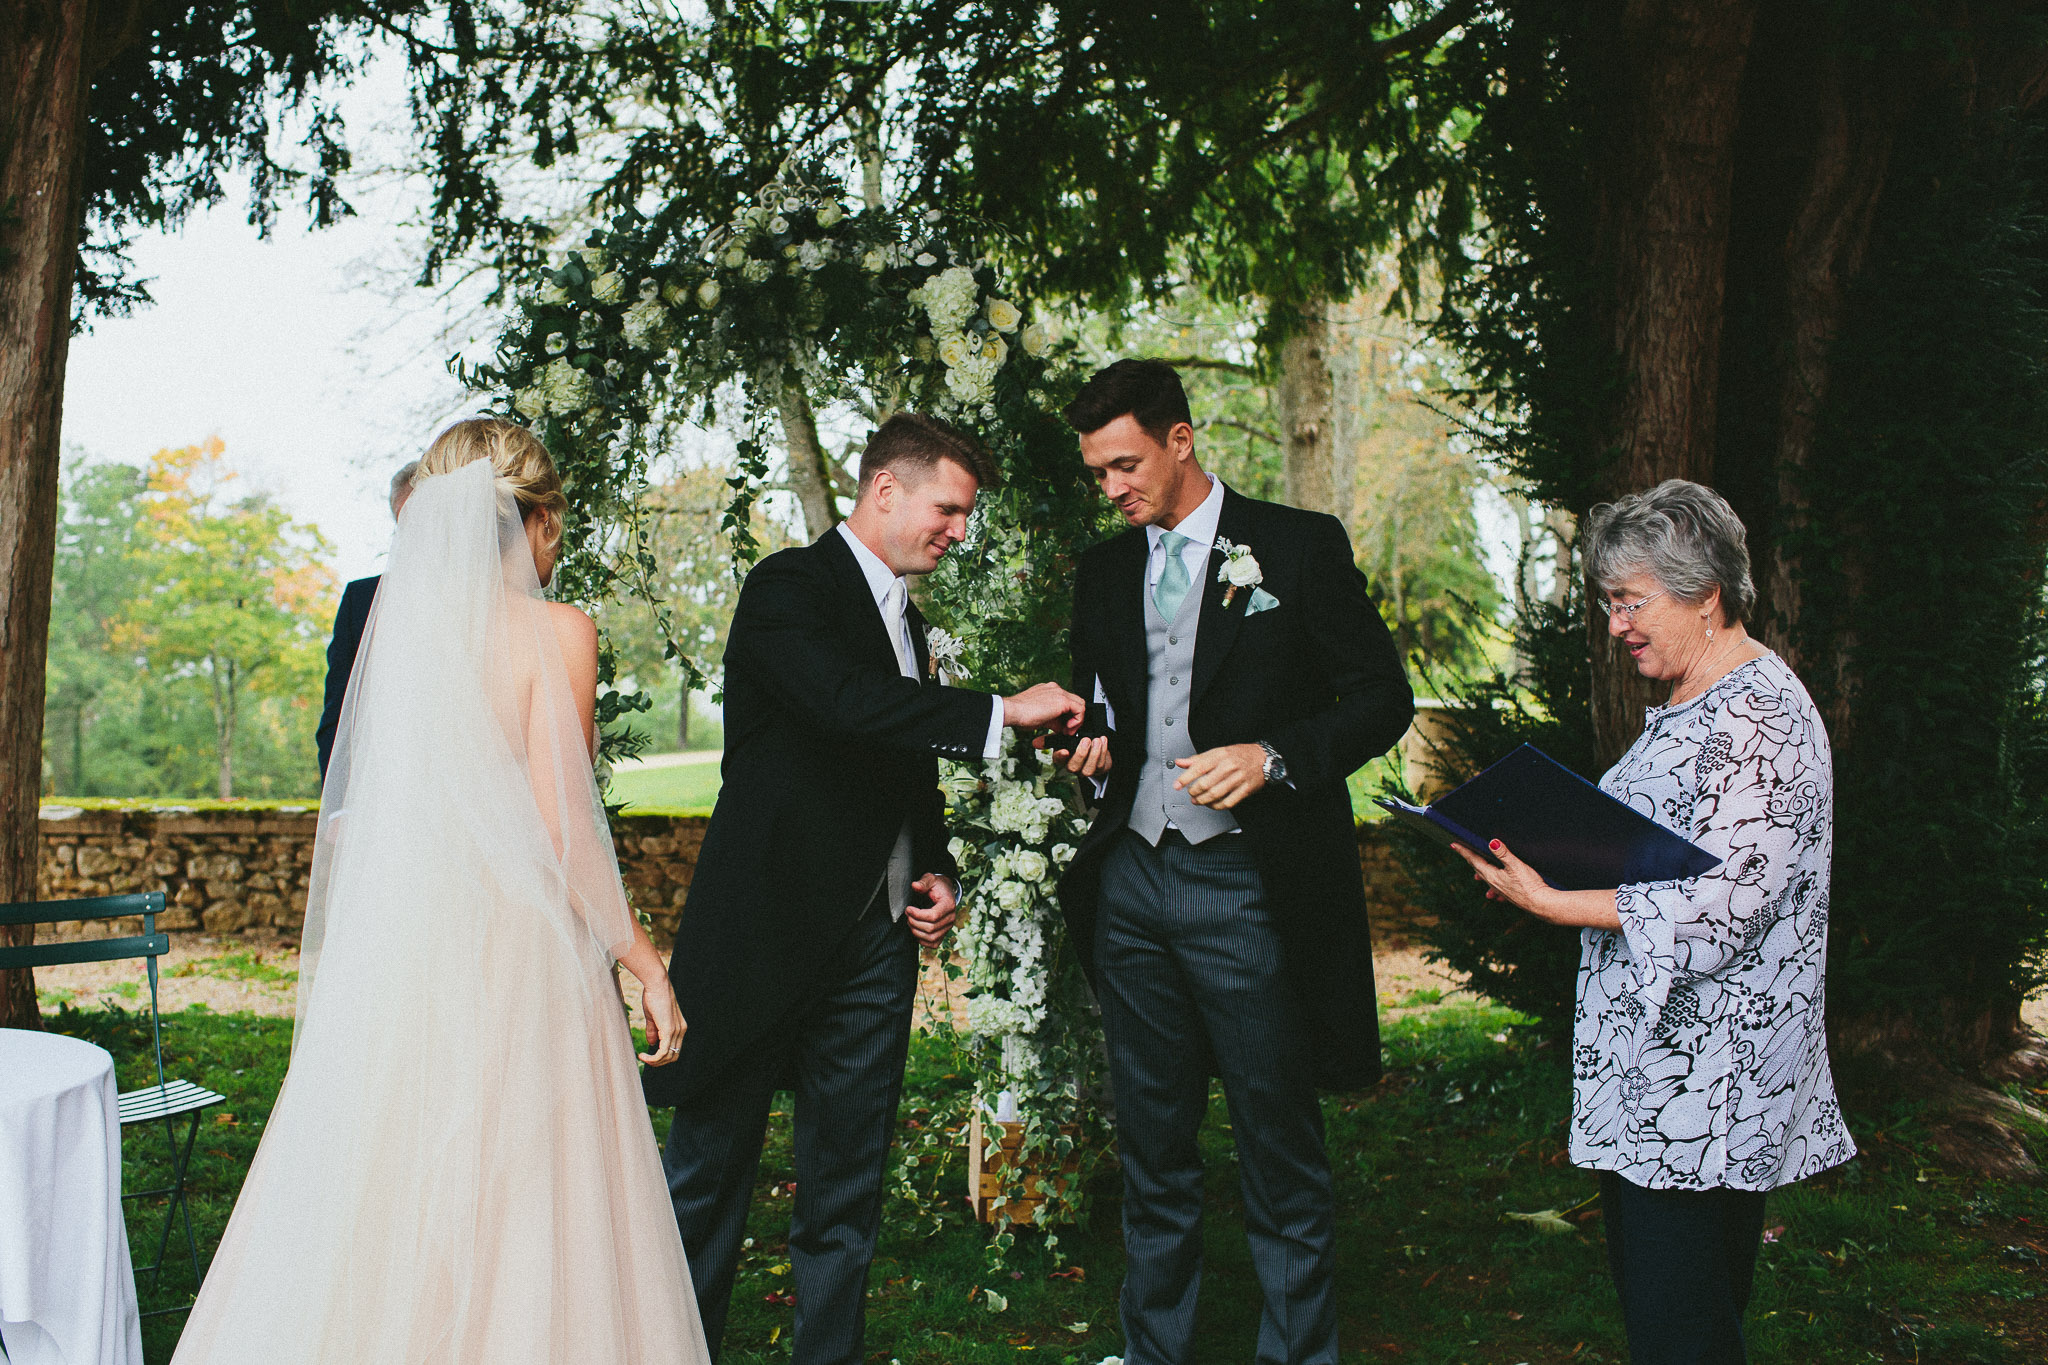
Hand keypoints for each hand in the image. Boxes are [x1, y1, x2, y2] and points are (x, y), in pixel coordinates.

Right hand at [638, 975, 686, 1065]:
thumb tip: (652, 1044)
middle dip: (659, 1062)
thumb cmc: (654, 997)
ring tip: (642, 1057)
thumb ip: (654, 1031)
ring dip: (654, 1062)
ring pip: (668, 1056)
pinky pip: (663, 1052)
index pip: (675, 1049)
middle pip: (674, 1056)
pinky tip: (643, 1056)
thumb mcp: (653, 1017)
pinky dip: (653, 1058)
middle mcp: (681, 1030)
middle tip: (646, 1059)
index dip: (663, 1056)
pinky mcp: (669, 1030)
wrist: (657, 984)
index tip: (650, 1056)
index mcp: (680, 1027)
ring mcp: (676, 1031)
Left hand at [904, 873, 958, 946]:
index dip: (918, 915)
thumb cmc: (937, 886)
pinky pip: (933, 943)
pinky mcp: (943, 933)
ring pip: (931, 938)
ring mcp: (948, 927)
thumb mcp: (931, 879)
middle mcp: (950, 918)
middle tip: (907, 914)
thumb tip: (915, 886)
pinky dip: (922, 940)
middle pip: (931, 928)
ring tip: (910, 921)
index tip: (908, 909)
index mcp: (948, 905)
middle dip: (914, 922)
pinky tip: (916, 930)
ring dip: (916, 932)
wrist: (945, 892)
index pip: (933, 916)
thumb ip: (923, 882)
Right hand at [1003, 682, 1084, 733]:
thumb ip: (1052, 720)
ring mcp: (1059, 692)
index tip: (1063, 727)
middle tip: (1067, 730)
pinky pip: (1080, 709)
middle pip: (1074, 701)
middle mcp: (1054, 688)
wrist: (1012, 711)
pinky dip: (1077, 720)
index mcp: (1048, 690)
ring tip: (1067, 731)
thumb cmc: (1019, 715)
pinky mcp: (1062, 700)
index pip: (1065, 701)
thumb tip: (1060, 728)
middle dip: (1073, 718)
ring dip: (1076, 720)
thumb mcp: (1040, 718)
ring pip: (1079, 704)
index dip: (1067, 716)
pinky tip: (1067, 728)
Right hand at [1037, 732, 1111, 777]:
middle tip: (1086, 740)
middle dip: (1081, 754)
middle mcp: (1073, 767)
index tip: (1065, 750)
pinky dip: (1103, 751)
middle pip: (1074, 767)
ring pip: (1089, 768)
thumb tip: (1034, 743)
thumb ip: (1052, 739)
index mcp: (1063, 759)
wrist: (1096, 746)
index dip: (1061, 756)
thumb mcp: (1065, 738)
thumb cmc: (1077, 742)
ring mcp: (1086, 770)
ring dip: (1094, 753)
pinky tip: (1103, 741)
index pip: (1058, 760)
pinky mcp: (1099, 769)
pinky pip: (1101, 764)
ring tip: (1097, 740)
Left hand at [1173, 743, 1266, 808]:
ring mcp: (1238, 779)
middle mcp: (1229, 767)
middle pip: (1206, 784)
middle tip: (1190, 793)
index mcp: (1220, 755)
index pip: (1199, 767)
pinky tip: (1211, 804)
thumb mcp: (1218, 751)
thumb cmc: (1239, 755)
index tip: (1177, 785)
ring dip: (1203, 800)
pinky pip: (1228, 802)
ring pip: (1215, 794)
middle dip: (1194, 791)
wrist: (1263, 759)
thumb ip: (1198, 759)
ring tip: (1198, 800)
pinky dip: (1216, 806)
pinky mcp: (1245, 790)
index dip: (1185, 778)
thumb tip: (1180, 762)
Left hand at [1450, 839, 1622, 929]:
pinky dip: (1494, 889)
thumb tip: (1492, 842)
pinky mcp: (1511, 896)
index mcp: (1492, 875)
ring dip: (1482, 875)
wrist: (1541, 905)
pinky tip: (1494, 894)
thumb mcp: (1516, 865)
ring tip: (1476, 876)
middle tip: (1464, 854)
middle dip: (1471, 861)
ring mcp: (1502, 891)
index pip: (1474, 860)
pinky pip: (1498, 891)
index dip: (1464, 852)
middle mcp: (1494, 884)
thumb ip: (1504, 854)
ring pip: (1488, 881)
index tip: (1454, 845)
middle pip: (1479, 870)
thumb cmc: (1529, 885)